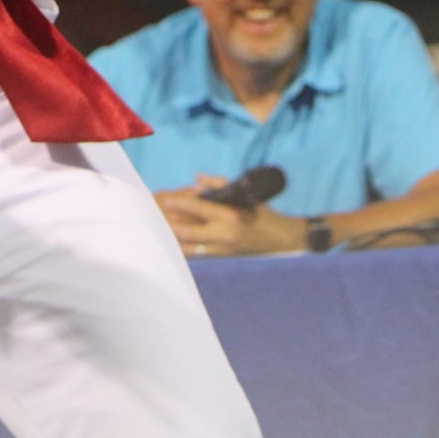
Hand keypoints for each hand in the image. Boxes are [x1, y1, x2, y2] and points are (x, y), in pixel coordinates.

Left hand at [155, 177, 305, 256]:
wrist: (282, 240)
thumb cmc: (264, 213)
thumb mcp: (247, 195)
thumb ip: (221, 185)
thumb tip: (198, 179)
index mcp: (231, 216)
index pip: (200, 208)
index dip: (181, 202)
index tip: (166, 199)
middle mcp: (225, 235)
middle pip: (189, 231)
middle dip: (170, 225)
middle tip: (156, 218)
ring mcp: (224, 250)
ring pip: (191, 247)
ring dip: (175, 240)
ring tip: (160, 233)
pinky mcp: (225, 259)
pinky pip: (200, 256)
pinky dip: (186, 251)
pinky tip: (174, 246)